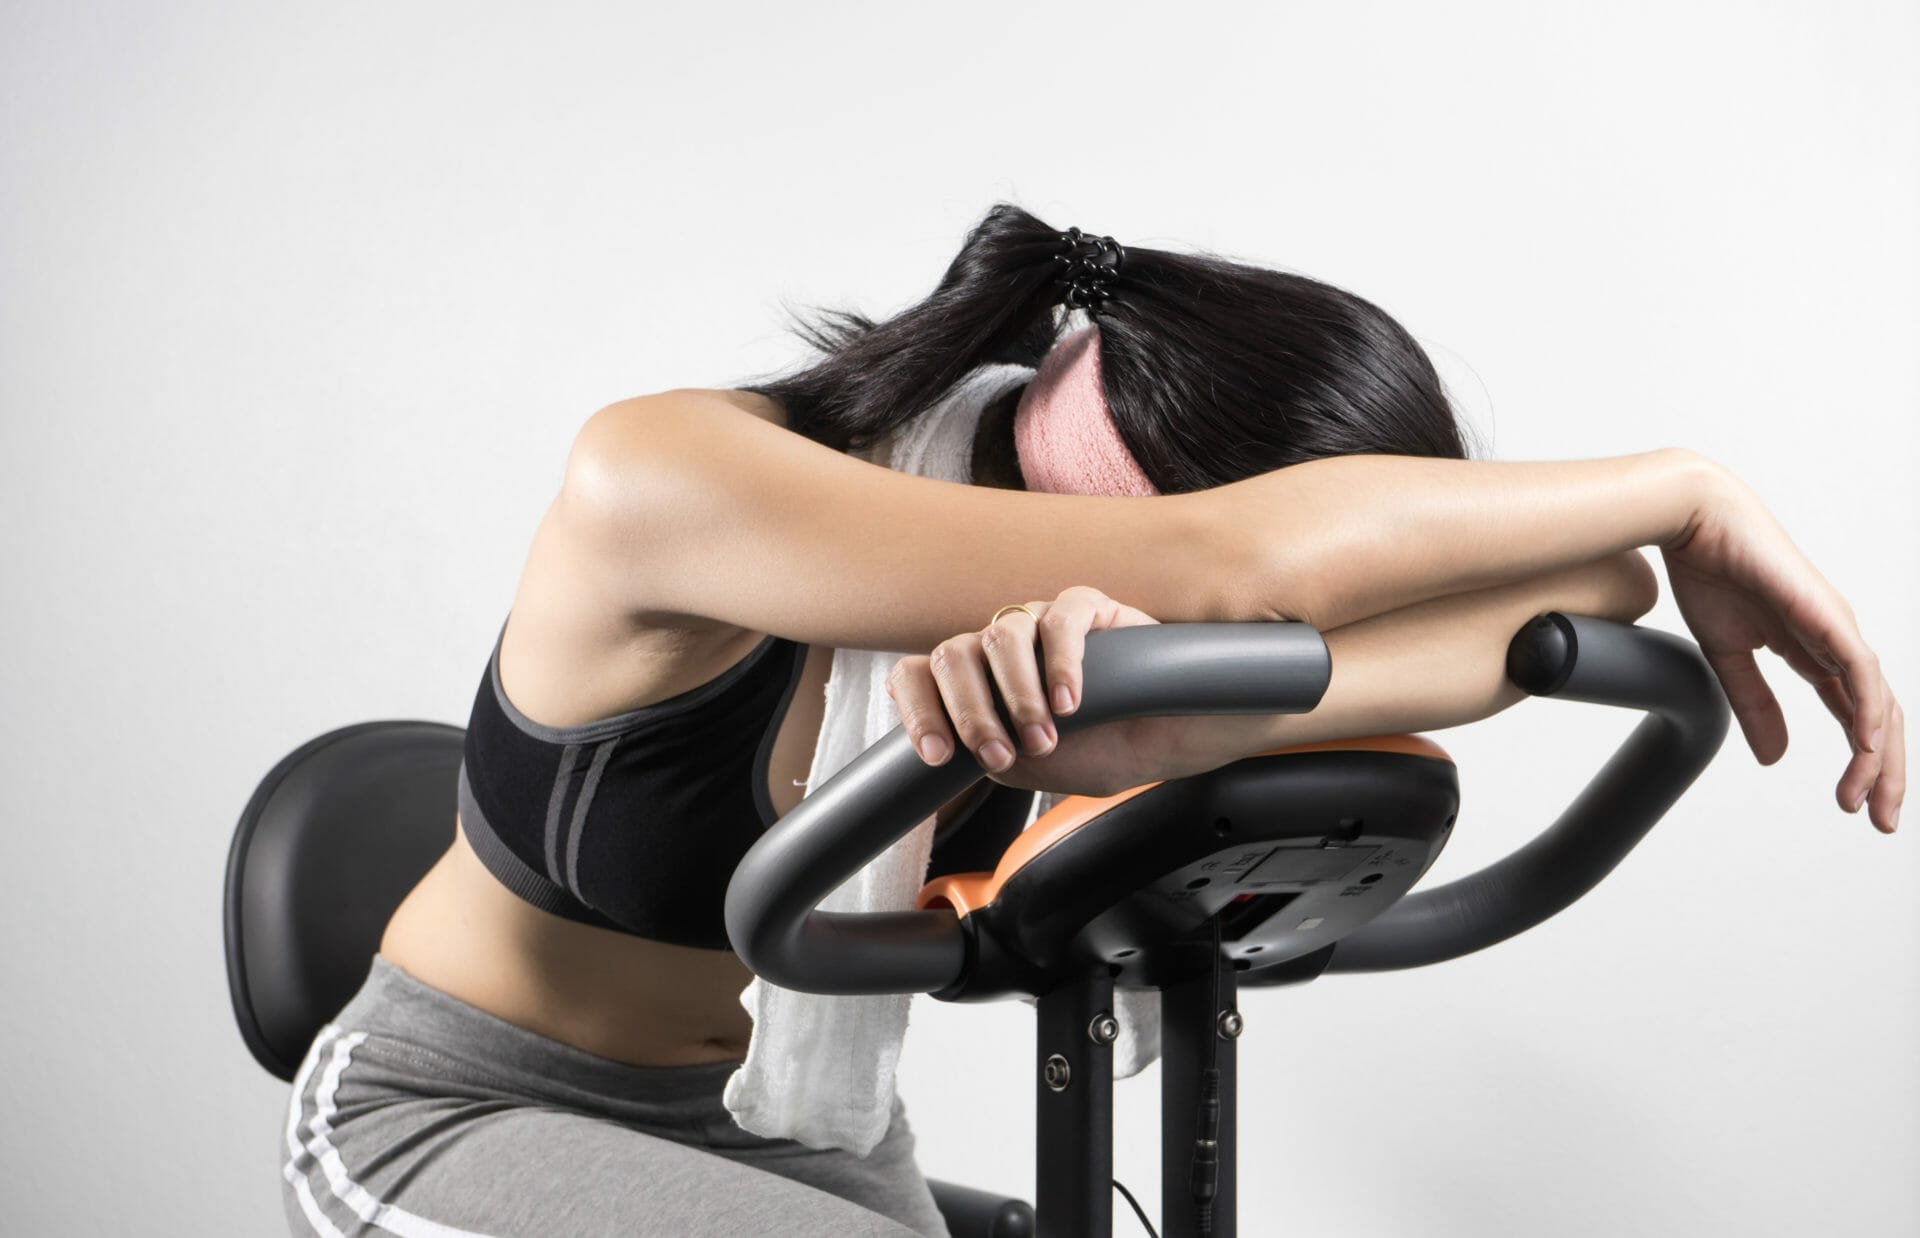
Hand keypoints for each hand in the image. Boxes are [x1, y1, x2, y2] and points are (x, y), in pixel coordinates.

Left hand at [885, 585, 1228, 796]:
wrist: (1169, 740)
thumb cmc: (1102, 750)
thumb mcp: (1028, 770)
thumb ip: (982, 754)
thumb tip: (942, 754)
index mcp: (976, 683)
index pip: (917, 675)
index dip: (918, 710)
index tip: (937, 756)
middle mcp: (1000, 647)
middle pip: (951, 655)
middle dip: (969, 712)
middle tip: (1000, 755)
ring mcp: (1040, 623)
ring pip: (999, 636)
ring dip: (1017, 695)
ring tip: (1046, 736)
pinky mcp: (1088, 608)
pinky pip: (1059, 619)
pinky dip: (1059, 663)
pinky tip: (1071, 701)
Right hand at [1662, 460, 1903, 832]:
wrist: (1694, 521)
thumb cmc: (1709, 572)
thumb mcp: (1727, 656)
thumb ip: (1754, 704)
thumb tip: (1776, 756)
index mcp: (1816, 651)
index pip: (1855, 715)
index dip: (1862, 762)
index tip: (1854, 806)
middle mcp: (1838, 642)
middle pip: (1879, 717)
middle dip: (1885, 772)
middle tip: (1880, 820)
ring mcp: (1837, 627)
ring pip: (1878, 702)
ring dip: (1878, 756)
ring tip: (1864, 797)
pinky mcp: (1827, 616)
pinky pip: (1861, 673)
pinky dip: (1868, 713)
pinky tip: (1867, 747)